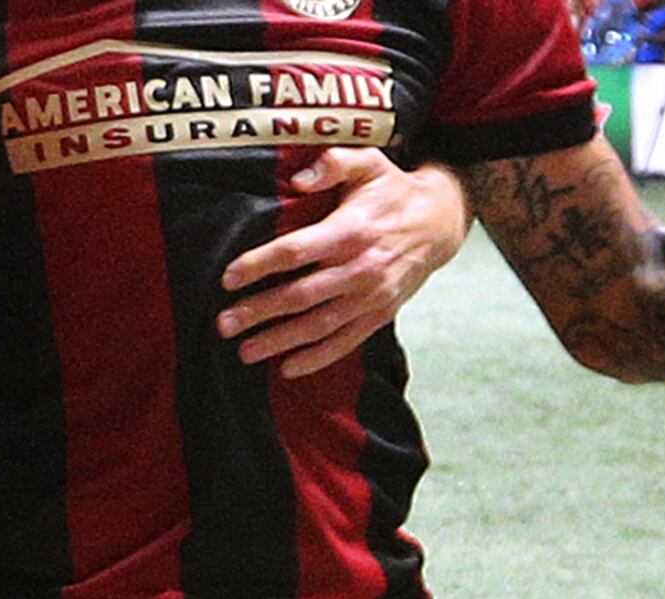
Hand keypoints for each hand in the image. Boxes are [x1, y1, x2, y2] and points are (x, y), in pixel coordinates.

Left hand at [213, 148, 471, 376]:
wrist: (439, 223)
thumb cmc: (392, 191)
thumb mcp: (368, 163)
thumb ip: (333, 163)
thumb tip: (298, 179)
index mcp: (350, 231)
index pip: (295, 252)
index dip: (259, 264)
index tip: (228, 277)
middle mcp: (359, 268)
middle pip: (300, 296)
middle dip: (259, 312)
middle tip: (224, 324)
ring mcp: (370, 296)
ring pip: (318, 325)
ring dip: (279, 341)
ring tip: (245, 351)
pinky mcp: (379, 315)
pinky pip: (344, 342)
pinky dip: (316, 358)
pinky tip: (287, 368)